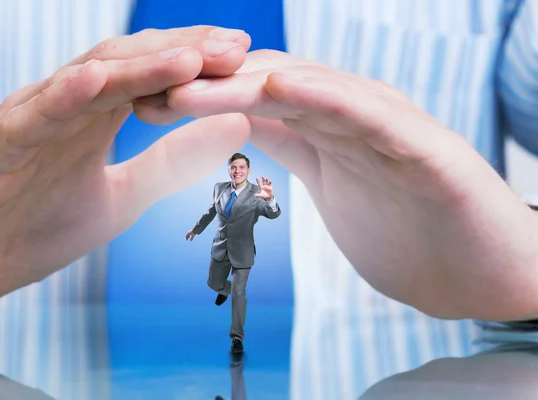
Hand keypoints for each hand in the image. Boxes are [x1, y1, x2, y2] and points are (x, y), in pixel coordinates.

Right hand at [0, 26, 251, 307]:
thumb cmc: (31, 226)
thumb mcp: (122, 197)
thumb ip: (170, 165)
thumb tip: (229, 130)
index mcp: (94, 119)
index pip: (152, 77)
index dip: (198, 63)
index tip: (246, 58)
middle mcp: (64, 109)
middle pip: (129, 65)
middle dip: (183, 53)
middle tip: (236, 48)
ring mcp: (28, 124)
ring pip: (86, 82)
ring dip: (138, 67)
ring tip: (188, 57)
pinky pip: (29, 118)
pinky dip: (64, 97)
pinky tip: (97, 81)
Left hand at [155, 50, 537, 320]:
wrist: (479, 269)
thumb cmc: (406, 228)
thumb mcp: (331, 180)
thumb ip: (295, 143)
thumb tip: (249, 123)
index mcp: (326, 126)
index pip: (252, 99)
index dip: (197, 98)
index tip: (141, 102)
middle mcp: (352, 114)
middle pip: (269, 86)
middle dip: (206, 85)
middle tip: (146, 86)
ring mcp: (387, 125)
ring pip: (310, 91)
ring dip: (247, 83)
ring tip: (192, 79)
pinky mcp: (424, 147)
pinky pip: (367, 116)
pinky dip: (327, 98)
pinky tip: (284, 86)